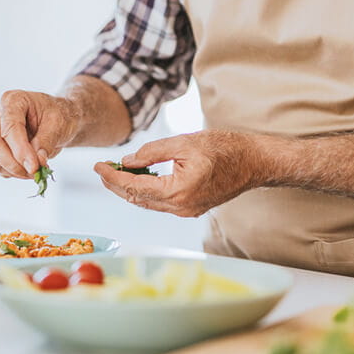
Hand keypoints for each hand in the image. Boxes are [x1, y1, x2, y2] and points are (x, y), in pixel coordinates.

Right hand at [0, 90, 79, 178]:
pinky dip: (13, 173)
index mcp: (12, 100)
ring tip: (37, 171)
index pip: (10, 129)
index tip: (34, 167)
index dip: (20, 151)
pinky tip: (29, 169)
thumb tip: (36, 162)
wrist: (58, 120)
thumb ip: (46, 142)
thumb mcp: (59, 124)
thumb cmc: (58, 116)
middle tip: (37, 172)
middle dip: (15, 165)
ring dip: (15, 171)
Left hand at [94, 130, 260, 216]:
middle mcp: (181, 207)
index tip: (97, 166)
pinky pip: (161, 203)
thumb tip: (127, 161)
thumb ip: (152, 152)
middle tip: (102, 168)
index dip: (112, 177)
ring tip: (116, 171)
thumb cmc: (225, 148)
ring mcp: (187, 211)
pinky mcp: (192, 209)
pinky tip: (139, 176)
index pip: (134, 187)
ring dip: (130, 188)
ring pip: (148, 203)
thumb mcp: (184, 142)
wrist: (255, 161)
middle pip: (137, 199)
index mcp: (178, 191)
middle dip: (116, 184)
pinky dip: (146, 191)